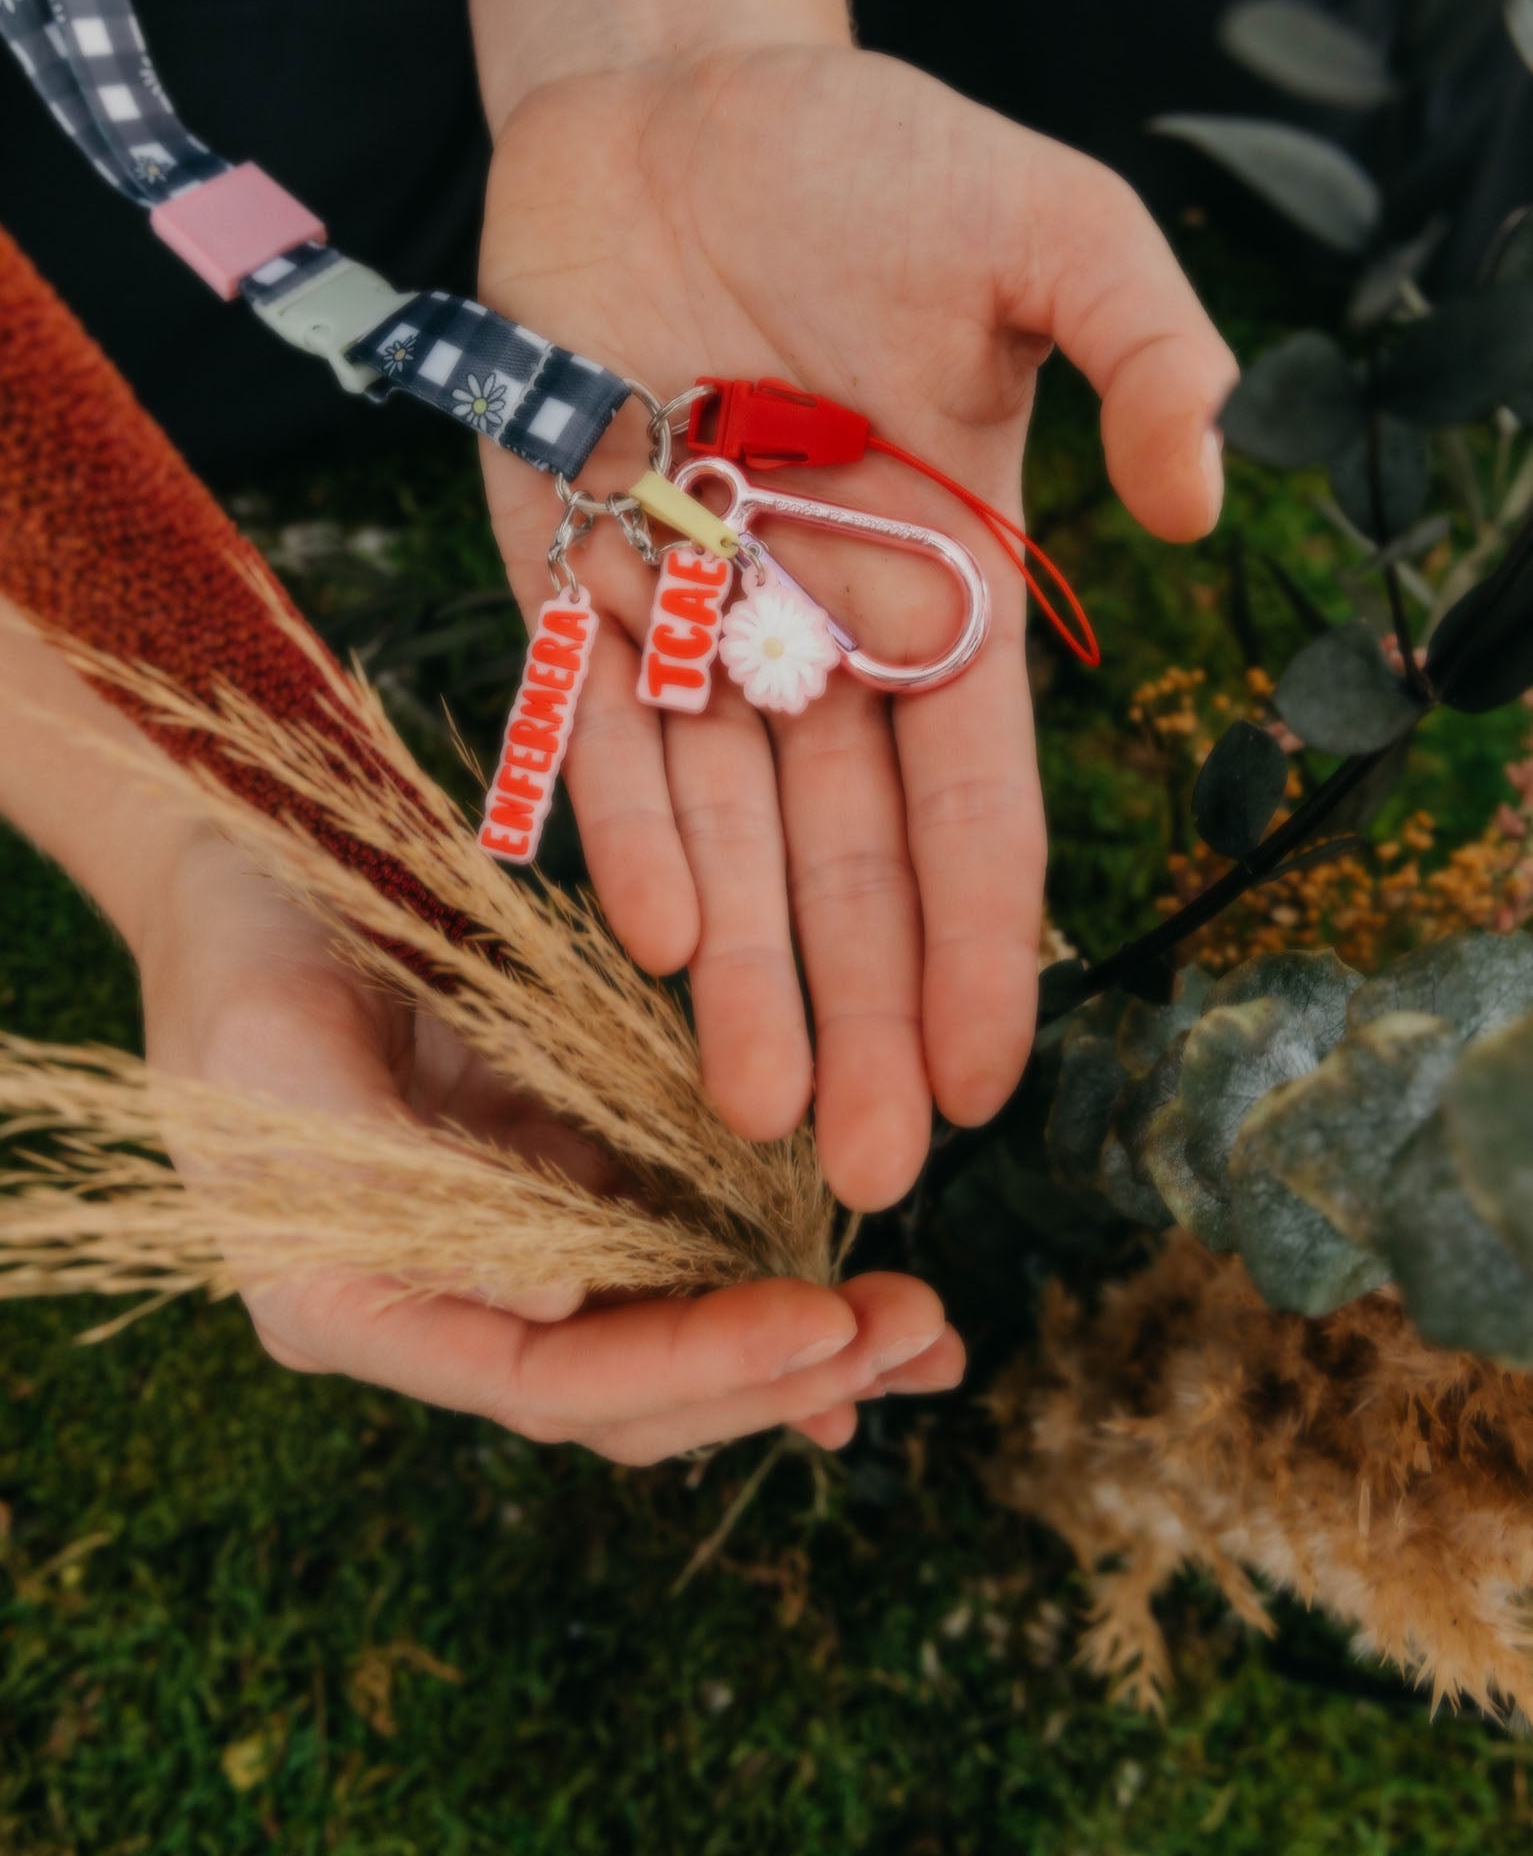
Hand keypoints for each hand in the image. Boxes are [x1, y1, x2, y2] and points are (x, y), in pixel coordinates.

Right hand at [137, 832, 961, 1461]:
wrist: (237, 870)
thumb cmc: (231, 960)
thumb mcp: (283, 1067)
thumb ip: (405, 1196)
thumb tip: (561, 1316)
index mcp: (355, 1307)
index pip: (546, 1383)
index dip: (687, 1366)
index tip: (817, 1328)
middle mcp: (443, 1303)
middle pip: (627, 1388)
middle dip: (774, 1371)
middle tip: (915, 1336)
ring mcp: (507, 1240)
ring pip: (666, 1329)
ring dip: (796, 1339)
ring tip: (926, 1338)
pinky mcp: (555, 1168)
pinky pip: (674, 1234)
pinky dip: (763, 1254)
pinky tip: (858, 1274)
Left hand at [479, 44, 1236, 1210]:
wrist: (672, 98)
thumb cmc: (870, 156)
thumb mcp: (1048, 223)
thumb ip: (1144, 343)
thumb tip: (1201, 500)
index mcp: (946, 579)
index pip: (972, 795)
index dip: (981, 936)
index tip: (990, 1075)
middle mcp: (819, 625)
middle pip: (846, 852)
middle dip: (862, 1009)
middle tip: (875, 1168)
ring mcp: (688, 608)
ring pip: (723, 825)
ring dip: (741, 968)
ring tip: (755, 1112)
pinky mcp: (564, 569)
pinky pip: (597, 724)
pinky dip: (624, 824)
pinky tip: (653, 940)